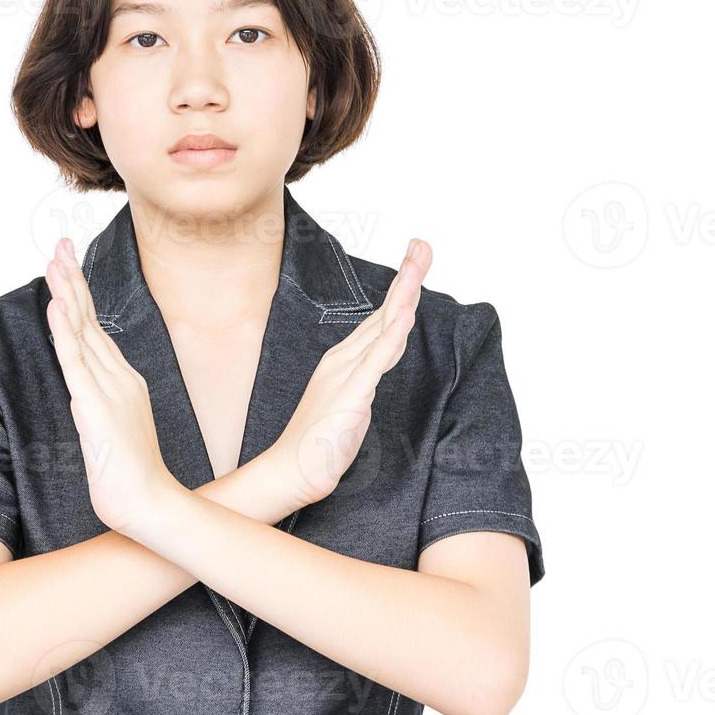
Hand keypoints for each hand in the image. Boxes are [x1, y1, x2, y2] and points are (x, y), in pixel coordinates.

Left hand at [45, 237, 179, 536]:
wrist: (150, 503)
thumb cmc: (131, 472)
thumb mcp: (112, 427)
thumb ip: (99, 401)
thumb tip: (83, 389)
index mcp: (121, 379)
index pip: (94, 327)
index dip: (77, 294)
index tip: (64, 263)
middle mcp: (118, 376)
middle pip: (89, 319)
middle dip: (72, 279)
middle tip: (59, 245)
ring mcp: (109, 389)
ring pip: (83, 333)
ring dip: (67, 295)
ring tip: (54, 262)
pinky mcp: (96, 408)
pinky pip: (77, 364)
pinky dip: (65, 334)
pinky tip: (56, 308)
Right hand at [272, 237, 431, 509]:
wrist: (292, 469)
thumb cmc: (319, 440)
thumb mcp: (351, 402)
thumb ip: (365, 376)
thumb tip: (382, 358)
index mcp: (347, 359)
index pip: (382, 317)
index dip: (402, 288)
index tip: (417, 259)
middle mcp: (346, 358)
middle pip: (385, 312)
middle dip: (408, 277)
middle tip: (423, 244)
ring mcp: (347, 374)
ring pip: (383, 328)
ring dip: (403, 295)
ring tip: (417, 265)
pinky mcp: (350, 394)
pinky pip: (375, 360)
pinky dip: (391, 335)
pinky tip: (404, 316)